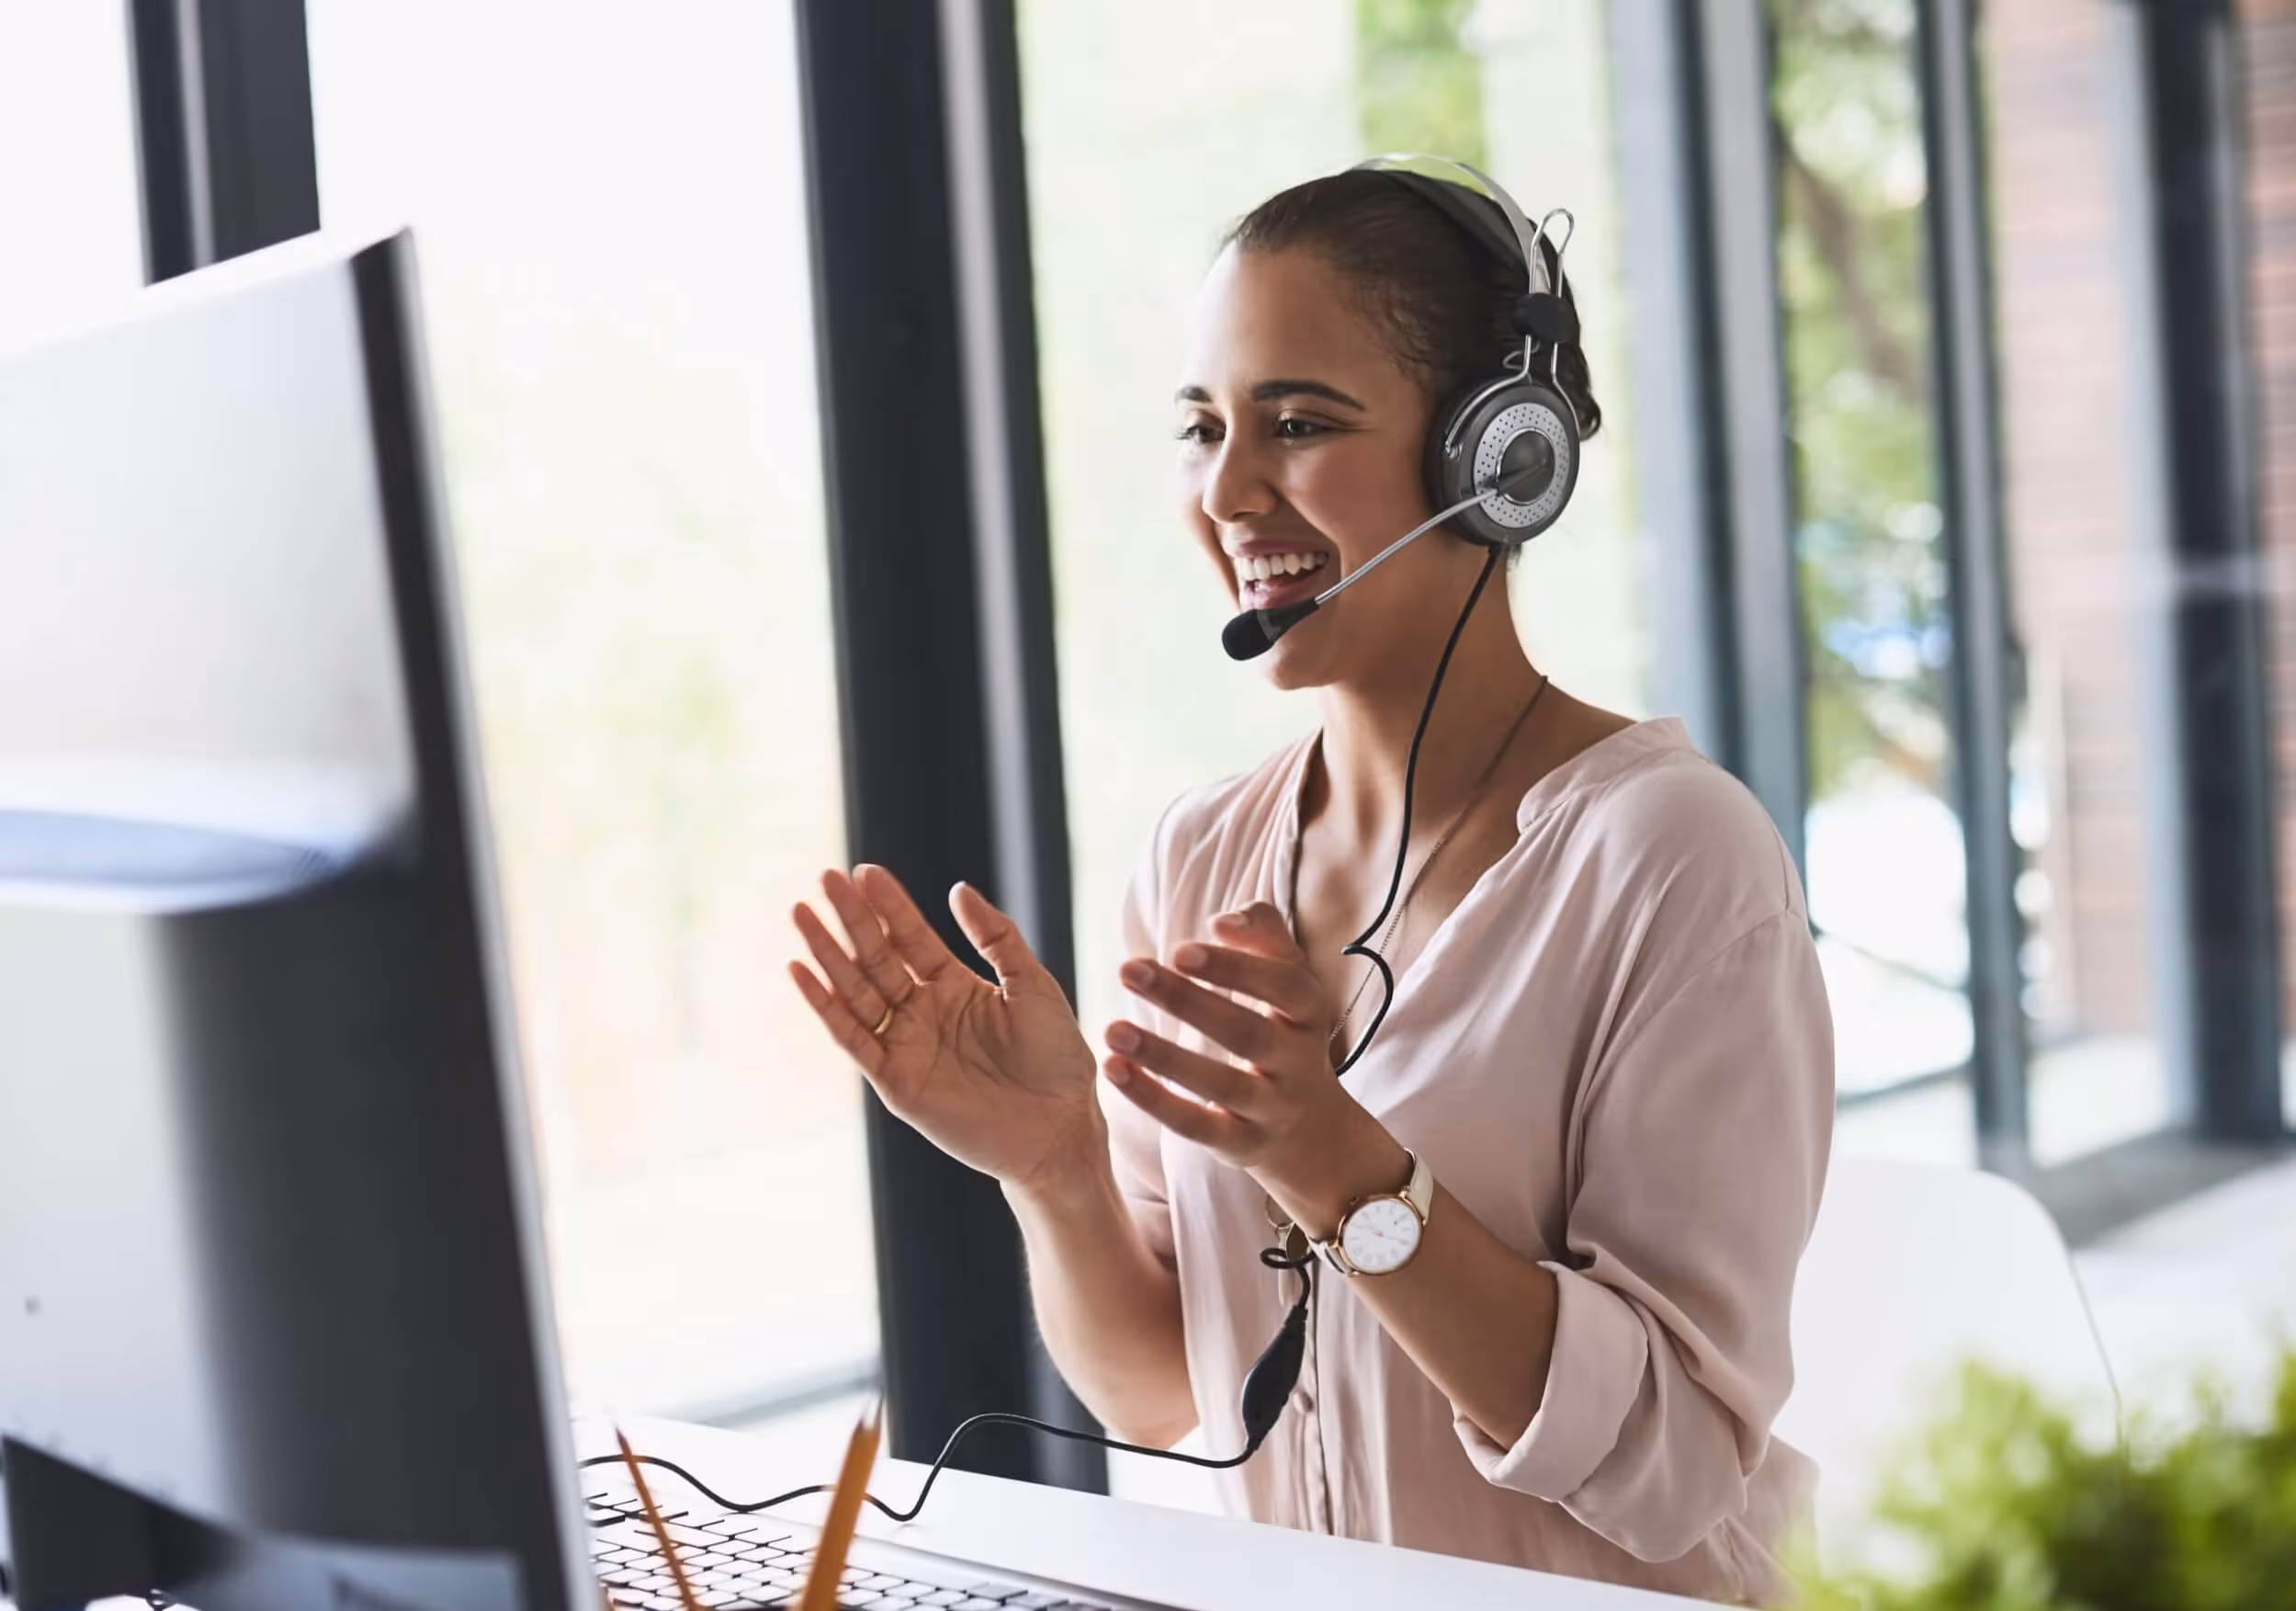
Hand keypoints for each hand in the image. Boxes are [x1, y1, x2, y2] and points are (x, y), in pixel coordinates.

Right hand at [789, 866, 1102, 1192]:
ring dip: (828, 954)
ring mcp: (906, 1046)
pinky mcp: (896, 1082)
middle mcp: (923, 1012)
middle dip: (851, 919)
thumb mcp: (1032, 984)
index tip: (864, 871)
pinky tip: (802, 972)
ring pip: (856, 992)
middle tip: (825, 878)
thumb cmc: (1056, 1059)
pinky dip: (825, 1006)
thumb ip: (997, 938)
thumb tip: (957, 888)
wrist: (1060, 1128)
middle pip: (877, 957)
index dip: (889, 905)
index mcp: (954, 987)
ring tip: (802, 914)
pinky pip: (853, 1039)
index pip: (911, 937)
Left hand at [1101, 902, 1408, 1237]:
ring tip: (1112, 1029)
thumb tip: (1222, 921)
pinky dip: (1154, 1100)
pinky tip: (1115, 1070)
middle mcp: (1298, 1062)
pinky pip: (1197, 1126)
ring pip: (1220, 1084)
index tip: (1180, 948)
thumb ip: (1264, 936)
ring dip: (1163, 1056)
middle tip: (1129, 970)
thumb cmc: (1286, 1033)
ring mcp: (1272, 1107)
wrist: (1314, 1131)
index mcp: (1310, 1014)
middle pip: (1246, 1032)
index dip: (1236, 966)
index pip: (1284, 986)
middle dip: (1186, 1001)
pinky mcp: (1241, 1145)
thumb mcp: (1291, 982)